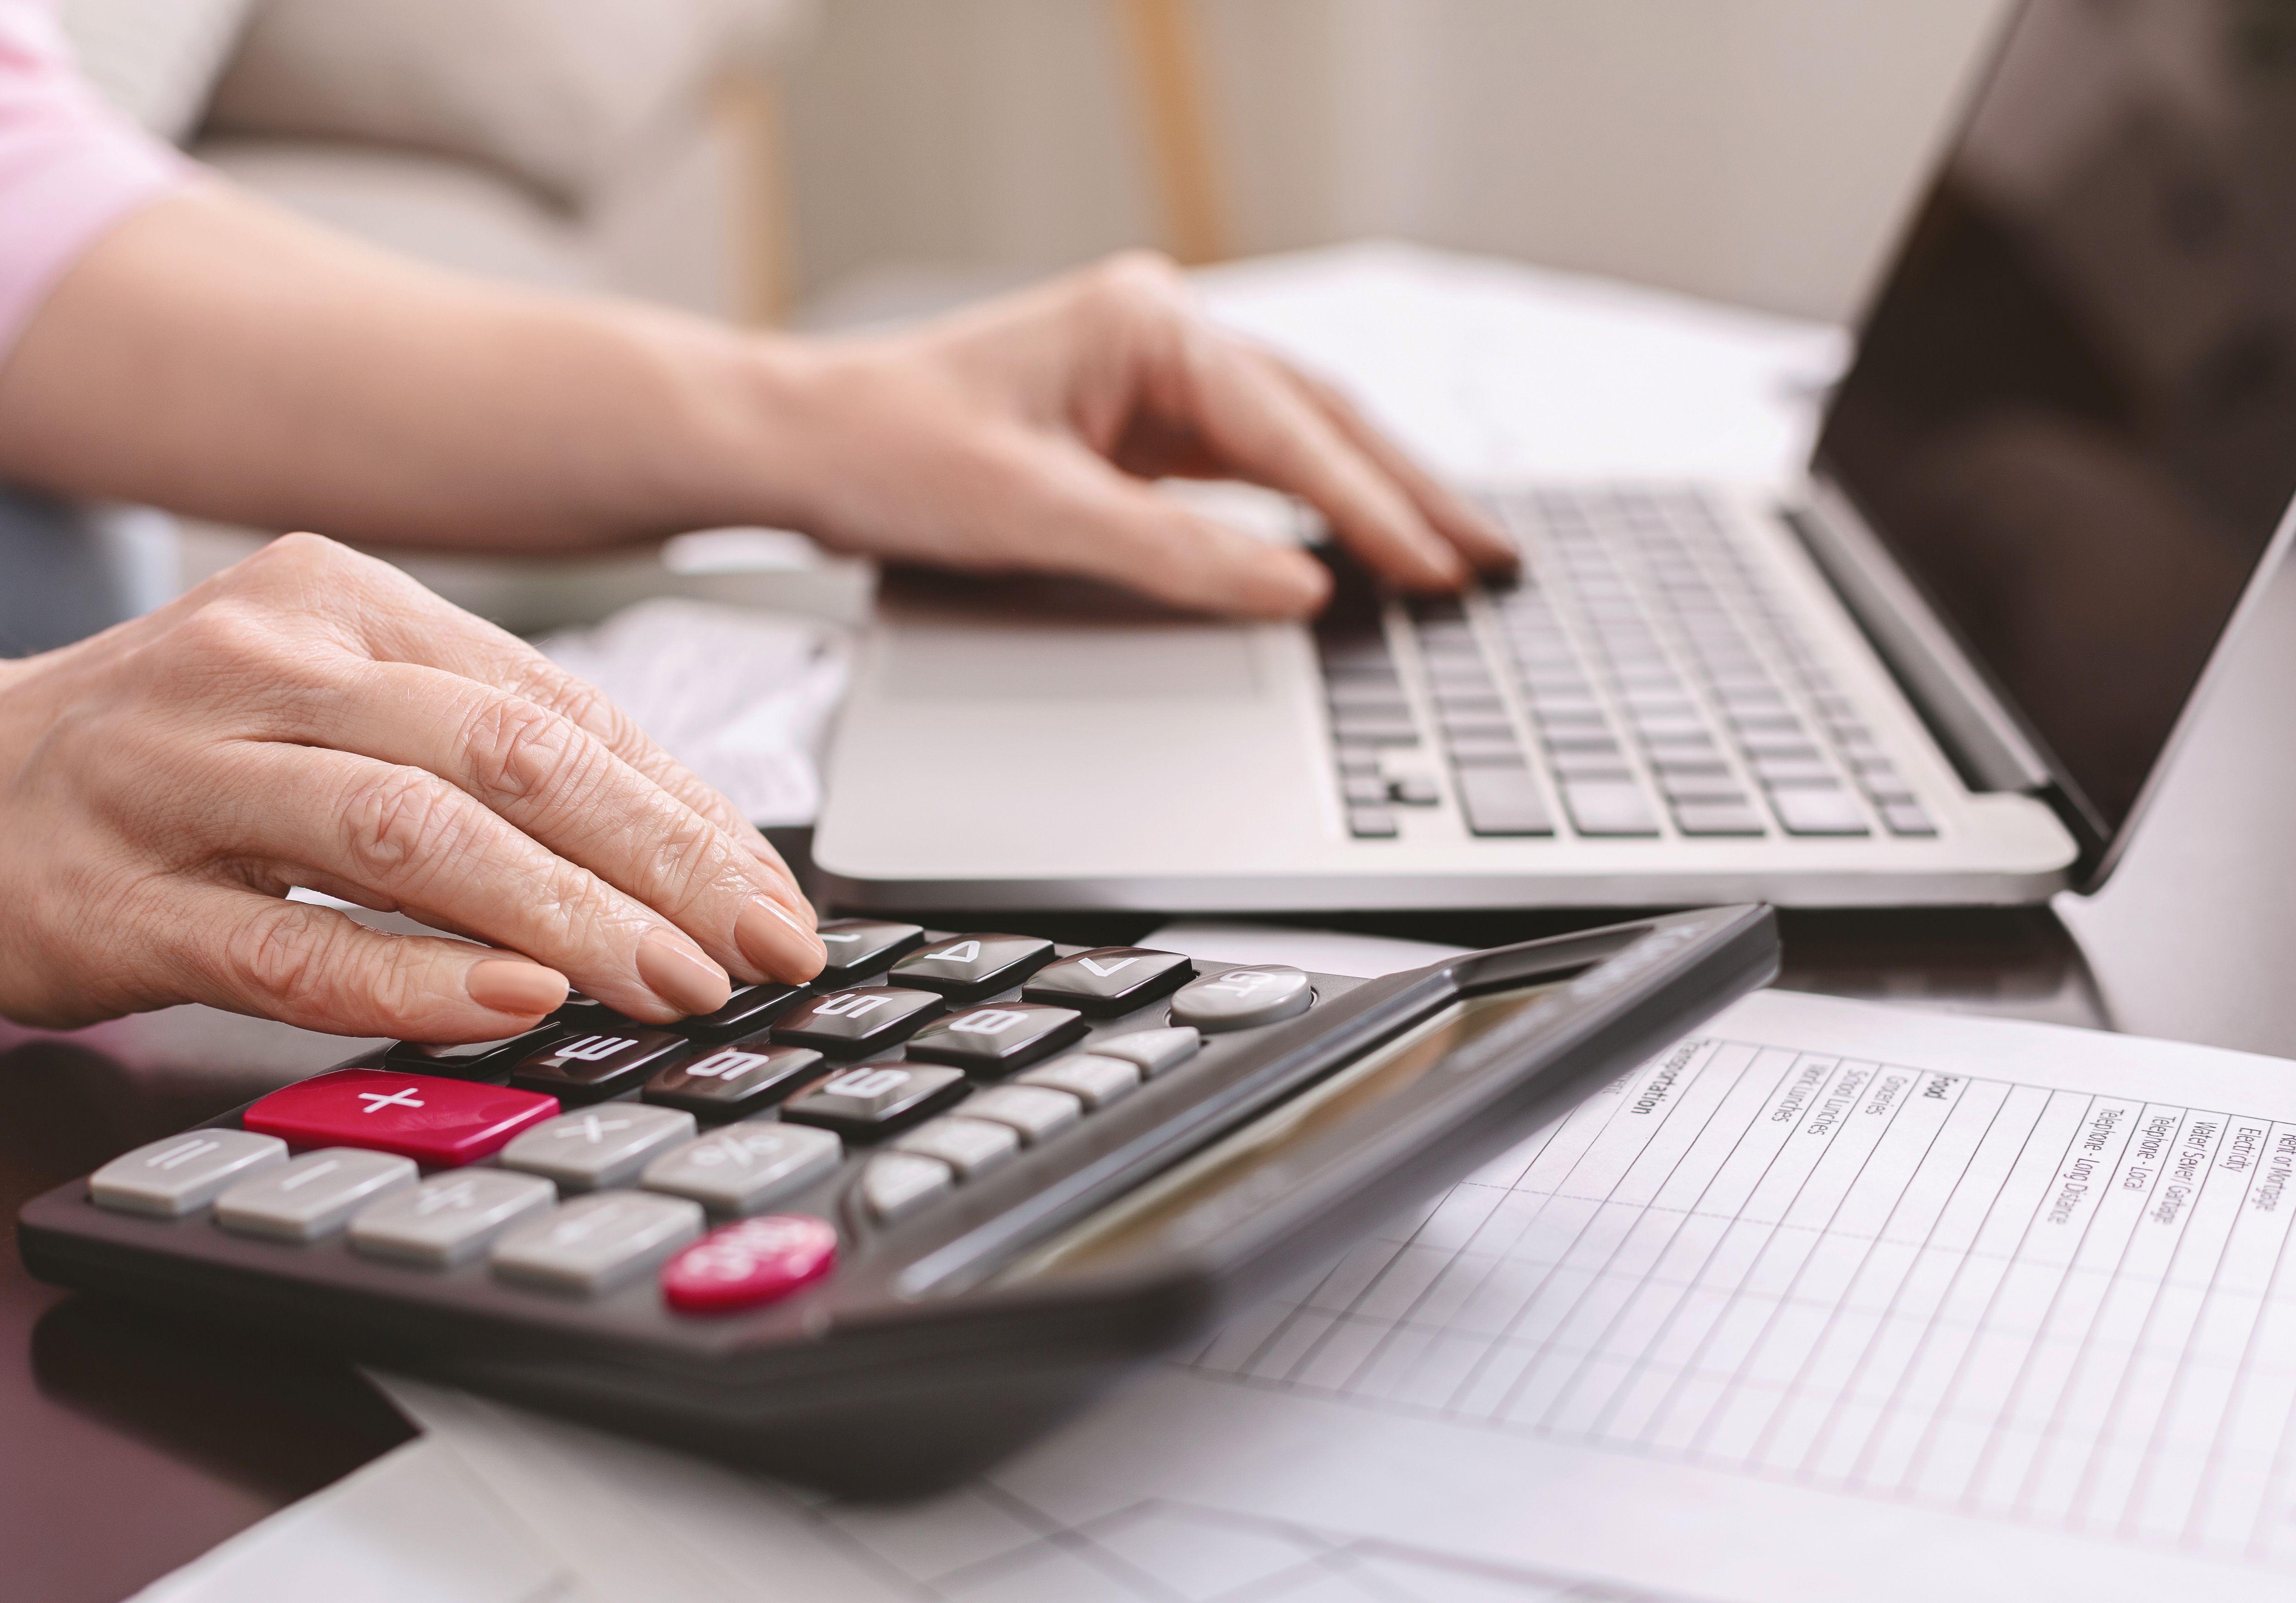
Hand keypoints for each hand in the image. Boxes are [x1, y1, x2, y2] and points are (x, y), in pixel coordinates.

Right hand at [0, 535, 824, 1038]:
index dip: (684, 807)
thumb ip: (473, 751)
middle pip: (509, 756)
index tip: (774, 893)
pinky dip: (416, 976)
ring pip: (415, 837)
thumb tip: (669, 849)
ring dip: (568, 919)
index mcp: (340, 597)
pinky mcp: (121, 897)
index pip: (557, 704)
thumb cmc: (164, 756)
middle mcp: (265, 660)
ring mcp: (183, 774)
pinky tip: (517, 1004)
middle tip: (761, 948)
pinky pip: (293, 941)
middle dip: (661, 862)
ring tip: (676, 984)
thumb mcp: (325, 700)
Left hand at [771, 251, 1515, 617]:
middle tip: (1491, 559)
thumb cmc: (889, 453)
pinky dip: (1307, 506)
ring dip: (1371, 498)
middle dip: (1407, 492)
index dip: (1370, 507)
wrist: (804, 445)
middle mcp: (1161, 336)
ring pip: (1295, 439)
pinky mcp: (1134, 426)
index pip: (1288, 426)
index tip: (1434, 570)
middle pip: (1319, 418)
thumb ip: (1172, 551)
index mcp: (1146, 325)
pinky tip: (1353, 545)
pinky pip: (1248, 466)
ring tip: (1451, 555)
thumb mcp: (1033, 514)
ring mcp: (1151, 379)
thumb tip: (1295, 584)